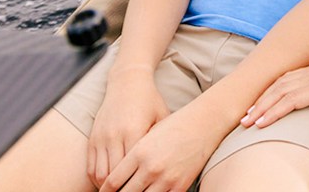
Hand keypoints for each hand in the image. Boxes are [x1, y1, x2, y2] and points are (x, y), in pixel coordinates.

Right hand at [86, 71, 168, 187]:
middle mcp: (115, 136)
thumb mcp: (162, 118)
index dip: (136, 184)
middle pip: (113, 176)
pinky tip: (107, 185)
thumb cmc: (150, 101)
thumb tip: (164, 167)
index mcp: (134, 132)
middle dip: (121, 190)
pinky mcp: (93, 137)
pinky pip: (90, 166)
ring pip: (99, 174)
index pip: (132, 169)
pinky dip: (97, 179)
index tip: (143, 191)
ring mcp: (101, 137)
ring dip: (107, 188)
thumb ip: (160, 142)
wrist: (128, 81)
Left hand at [98, 103, 219, 191]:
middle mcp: (151, 167)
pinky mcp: (180, 185)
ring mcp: (166, 178)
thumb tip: (114, 176)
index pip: (113, 182)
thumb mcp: (147, 136)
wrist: (204, 123)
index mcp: (139, 153)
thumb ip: (131, 156)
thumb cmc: (173, 126)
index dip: (105, 191)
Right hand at [241, 52, 308, 150]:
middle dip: (261, 107)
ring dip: (262, 98)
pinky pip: (284, 79)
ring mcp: (307, 72)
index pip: (292, 99)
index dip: (275, 111)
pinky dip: (270, 89)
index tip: (260, 123)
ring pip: (279, 84)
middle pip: (280, 91)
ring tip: (249, 113)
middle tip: (245, 122)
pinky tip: (262, 99)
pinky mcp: (307, 71)